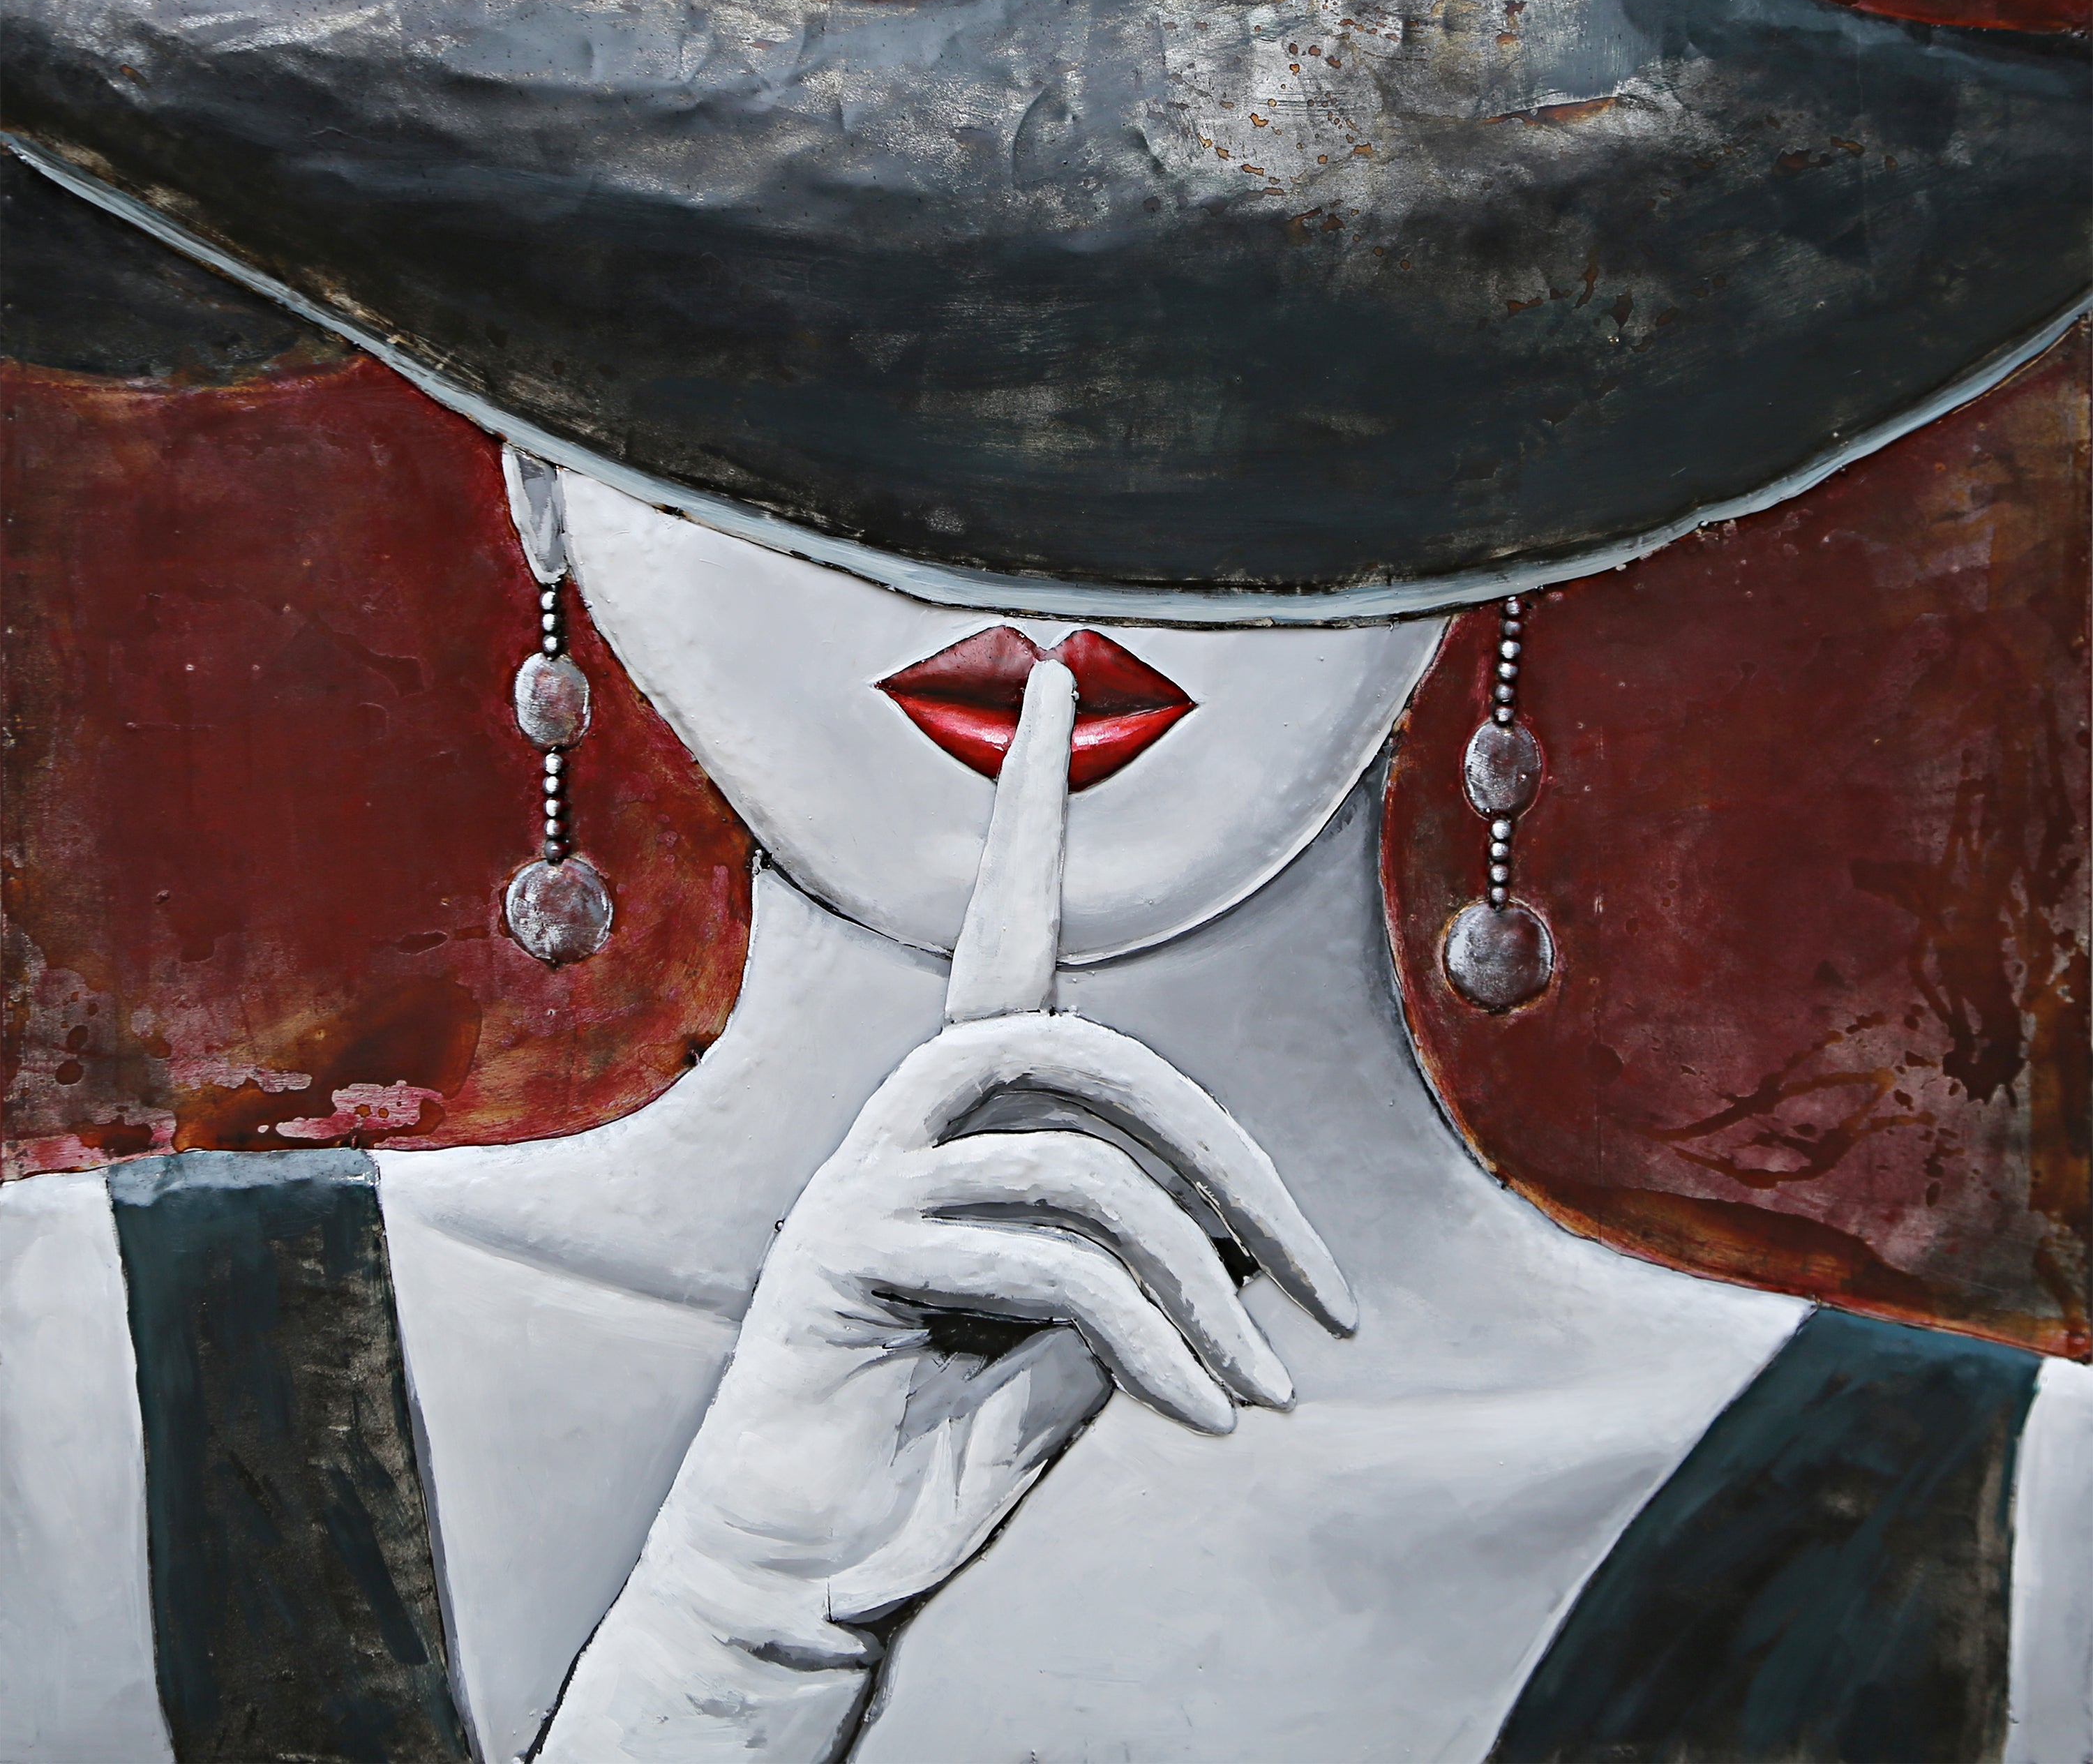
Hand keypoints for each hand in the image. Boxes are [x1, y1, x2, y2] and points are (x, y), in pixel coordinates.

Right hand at [538, 662, 1353, 1756]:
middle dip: (1223, 1156)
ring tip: (1264, 1392)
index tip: (1058, 687)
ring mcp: (863, 1173)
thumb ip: (1152, 1251)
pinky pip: (1051, 1266)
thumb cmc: (954, 1426)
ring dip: (1203, 1288)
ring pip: (1084, 1166)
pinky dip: (1158, 1347)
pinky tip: (1203, 1419)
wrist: (822, 1560)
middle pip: (1084, 1050)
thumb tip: (1245, 1239)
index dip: (1032, 809)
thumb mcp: (1093, 1326)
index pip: (1005, 929)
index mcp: (964, 1107)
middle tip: (1323, 1289)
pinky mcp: (844, 1251)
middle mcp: (903, 1111)